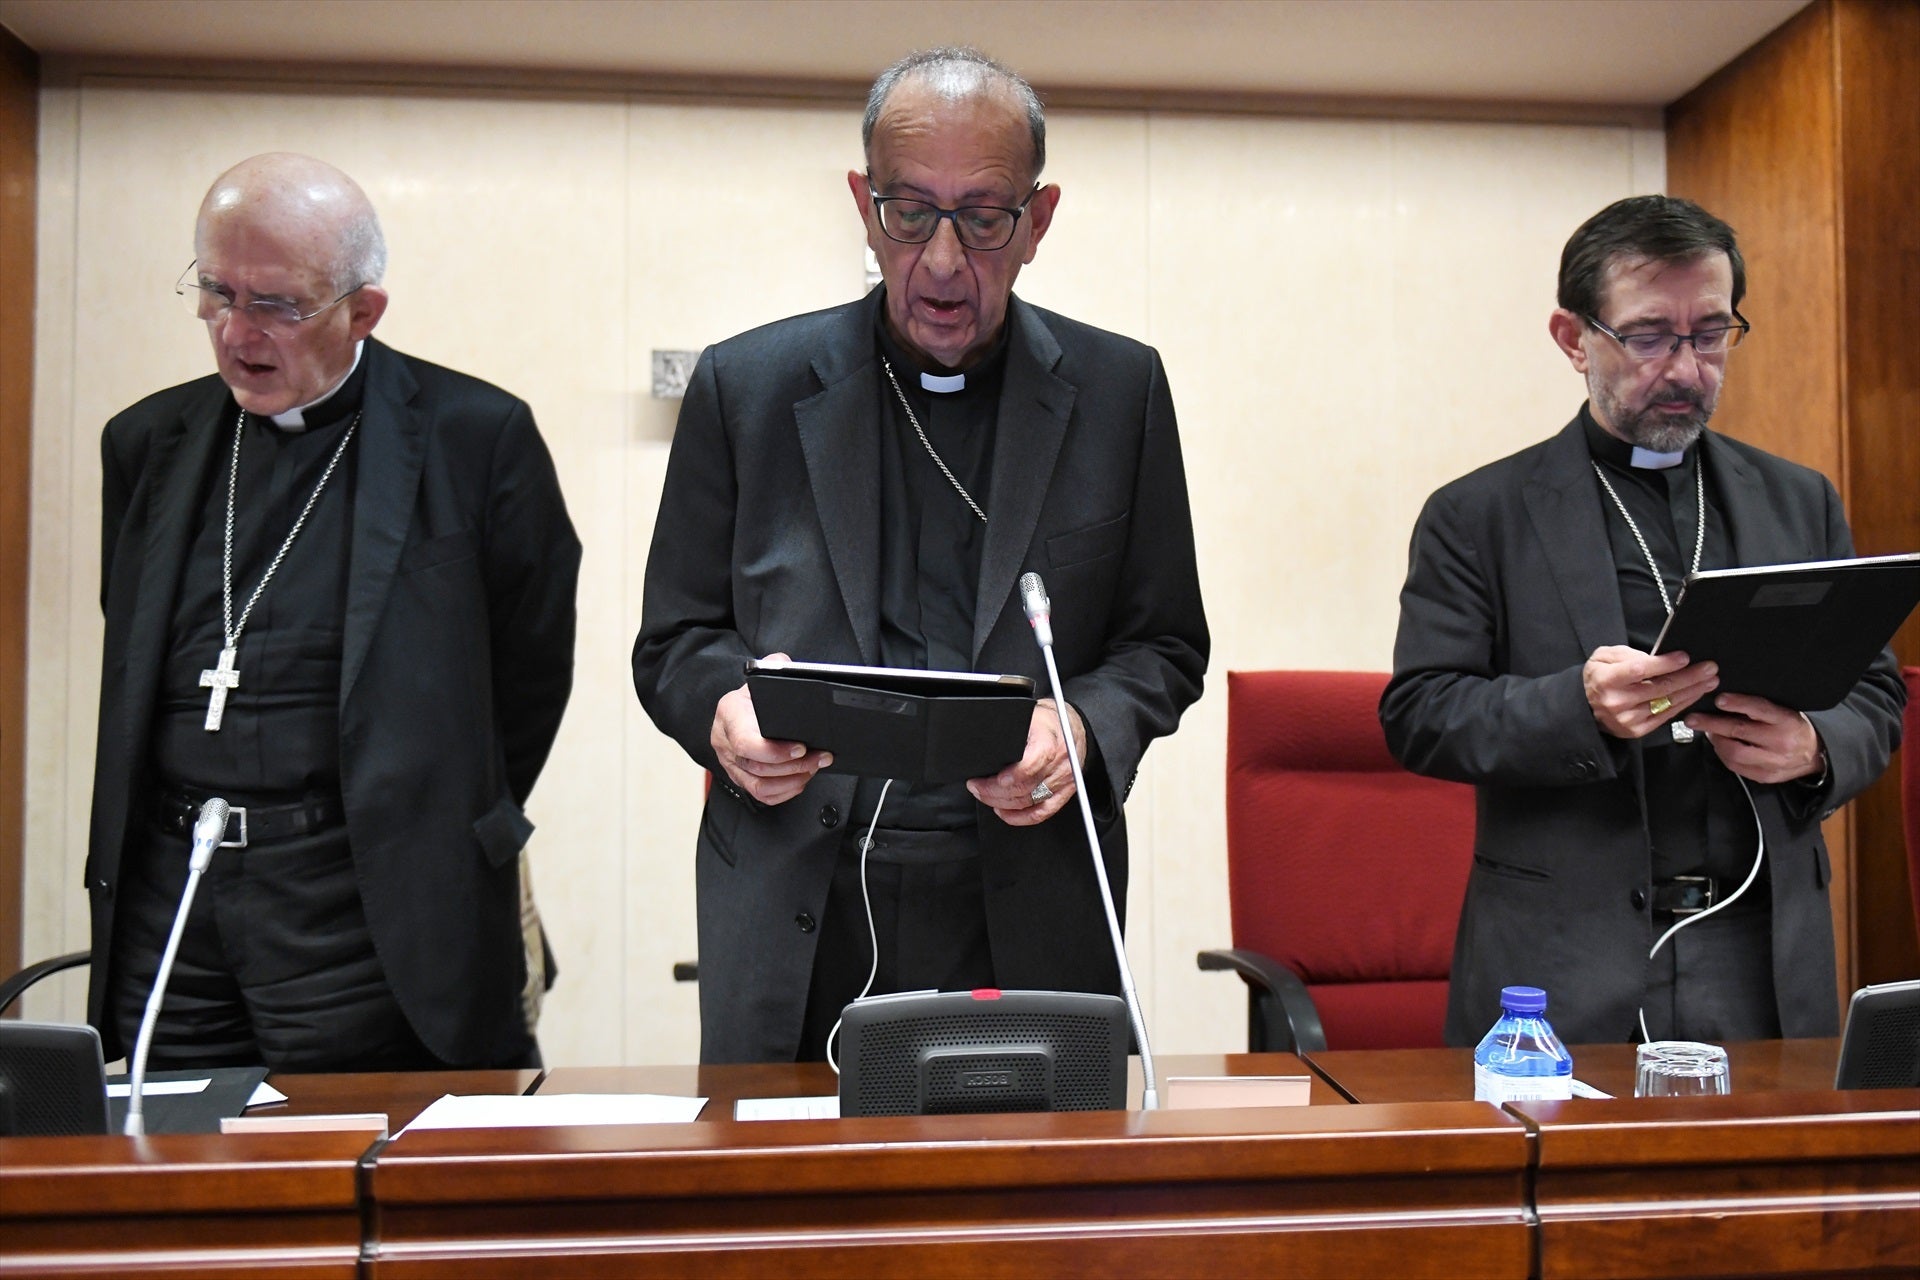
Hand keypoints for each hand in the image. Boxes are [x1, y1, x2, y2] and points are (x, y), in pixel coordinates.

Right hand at [709, 653, 830, 804]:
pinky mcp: (740, 777)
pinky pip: (761, 794)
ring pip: (760, 785)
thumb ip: (775, 666)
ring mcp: (730, 762)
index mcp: (729, 713)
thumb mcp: (763, 675)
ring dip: (793, 780)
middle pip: (758, 767)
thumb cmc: (754, 694)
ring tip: (814, 767)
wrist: (738, 708)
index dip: (775, 751)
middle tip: (820, 757)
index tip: (801, 747)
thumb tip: (789, 668)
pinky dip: (785, 791)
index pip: (746, 742)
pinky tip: (802, 779)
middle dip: (795, 765)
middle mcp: (725, 741)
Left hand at [967, 699, 1086, 826]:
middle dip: (993, 791)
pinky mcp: (1064, 793)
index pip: (1030, 765)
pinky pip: (1042, 812)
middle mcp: (1060, 764)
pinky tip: (1005, 812)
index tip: (989, 780)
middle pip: (1025, 788)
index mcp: (1050, 742)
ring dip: (1002, 803)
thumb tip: (986, 744)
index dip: (1009, 777)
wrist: (1073, 728)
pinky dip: (1021, 817)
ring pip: (1029, 802)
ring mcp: (1063, 781)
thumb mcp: (1028, 716)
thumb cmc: (1048, 722)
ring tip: (985, 796)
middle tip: (976, 786)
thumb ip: (1011, 731)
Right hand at [1583, 645, 1717, 738]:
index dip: (1665, 664)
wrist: (1585, 705)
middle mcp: (1617, 701)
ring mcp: (1628, 719)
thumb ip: (1629, 655)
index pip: (1640, 670)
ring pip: (1667, 702)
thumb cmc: (1599, 677)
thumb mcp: (1605, 657)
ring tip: (1710, 681)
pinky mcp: (1636, 730)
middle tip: (1709, 668)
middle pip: (1660, 687)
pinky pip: (1666, 716)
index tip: (1685, 657)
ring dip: (1692, 691)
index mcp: (1607, 680)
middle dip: (1689, 676)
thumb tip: (1659, 658)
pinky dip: (1683, 704)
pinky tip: (1694, 694)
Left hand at [1682, 693, 1824, 784]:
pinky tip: (1720, 746)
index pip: (1760, 709)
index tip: (1719, 699)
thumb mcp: (1784, 711)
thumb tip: (1724, 701)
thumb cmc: (1793, 727)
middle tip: (1693, 719)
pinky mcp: (1766, 776)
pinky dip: (1723, 755)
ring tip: (1708, 732)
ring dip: (1716, 742)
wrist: (1816, 753)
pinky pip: (1737, 767)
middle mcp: (1781, 742)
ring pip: (1735, 753)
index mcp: (1787, 721)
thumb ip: (1759, 708)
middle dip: (1712, 724)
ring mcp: (1773, 762)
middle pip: (1740, 732)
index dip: (1738, 703)